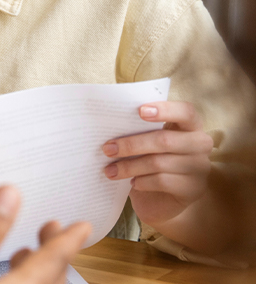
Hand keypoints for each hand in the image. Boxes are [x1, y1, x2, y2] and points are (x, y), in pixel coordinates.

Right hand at [0, 186, 91, 283]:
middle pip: (50, 276)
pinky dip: (22, 279)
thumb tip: (8, 194)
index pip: (52, 262)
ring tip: (27, 250)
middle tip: (52, 226)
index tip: (83, 225)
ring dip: (39, 267)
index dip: (68, 241)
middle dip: (54, 250)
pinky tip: (3, 275)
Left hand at [103, 101, 213, 224]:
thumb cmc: (151, 161)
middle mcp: (200, 144)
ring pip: (159, 163)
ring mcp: (200, 167)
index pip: (186, 112)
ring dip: (129, 166)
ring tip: (110, 171)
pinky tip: (133, 183)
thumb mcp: (148, 143)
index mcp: (190, 125)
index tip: (140, 111)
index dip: (165, 110)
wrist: (162, 199)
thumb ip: (140, 130)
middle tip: (107, 149)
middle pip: (165, 140)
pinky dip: (142, 182)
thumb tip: (111, 123)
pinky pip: (163, 181)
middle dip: (132, 144)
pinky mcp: (194, 189)